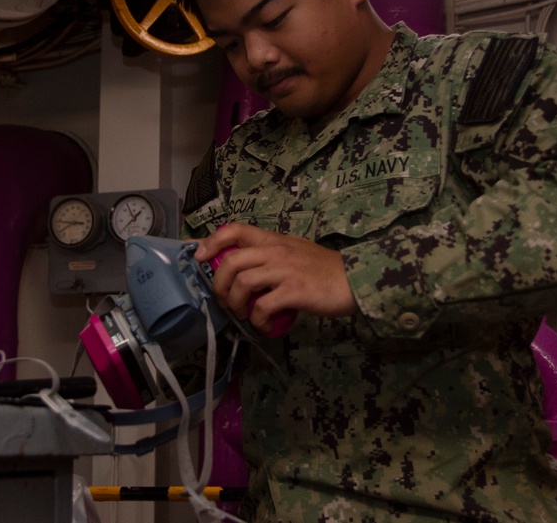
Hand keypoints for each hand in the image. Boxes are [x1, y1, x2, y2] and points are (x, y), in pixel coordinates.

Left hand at [192, 223, 356, 333]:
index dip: (212, 241)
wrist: (357, 280)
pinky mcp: (294, 291)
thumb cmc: (326, 270)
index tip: (199, 257)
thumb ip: (273, 256)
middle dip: (219, 285)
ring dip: (237, 305)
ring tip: (245, 316)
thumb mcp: (297, 252)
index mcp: (275, 240)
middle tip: (225, 301)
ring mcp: (285, 271)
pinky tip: (266, 327)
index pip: (236, 229)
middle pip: (231, 261)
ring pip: (242, 284)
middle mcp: (277, 251)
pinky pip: (263, 307)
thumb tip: (246, 271)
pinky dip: (259, 321)